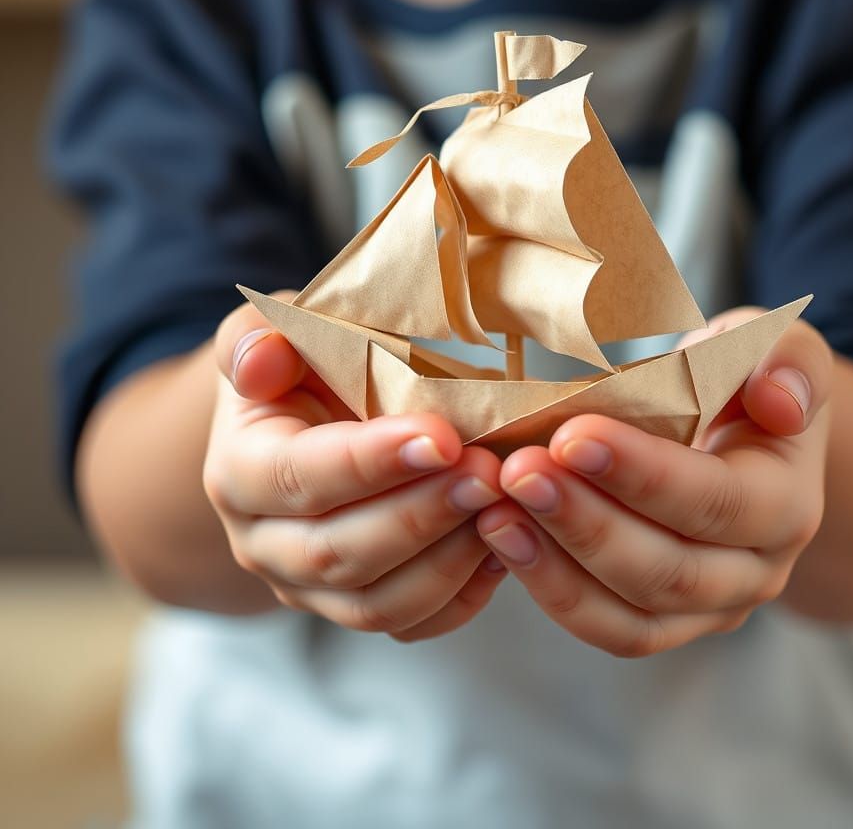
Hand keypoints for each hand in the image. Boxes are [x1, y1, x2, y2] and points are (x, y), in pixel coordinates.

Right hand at [203, 295, 506, 639]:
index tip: (442, 438)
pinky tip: (503, 544)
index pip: (298, 478)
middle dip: (420, 515)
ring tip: (503, 506)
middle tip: (489, 473)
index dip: (369, 464)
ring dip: (448, 560)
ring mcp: (309, 588)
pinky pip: (413, 625)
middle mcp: (264, 544)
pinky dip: (463, 595)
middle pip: (338, 553)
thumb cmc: (301, 372)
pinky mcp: (358, 607)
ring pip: (377, 604)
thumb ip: (257, 339)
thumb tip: (261, 360)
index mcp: (239, 472)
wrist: (305, 424)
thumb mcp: (275, 338)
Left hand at [476, 309, 831, 656]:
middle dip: (585, 522)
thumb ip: (788, 360)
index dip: (643, 475)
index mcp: (787, 503)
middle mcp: (756, 572)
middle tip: (516, 472)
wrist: (740, 443)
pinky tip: (501, 535)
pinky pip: (607, 626)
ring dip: (556, 564)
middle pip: (670, 570)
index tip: (570, 435)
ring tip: (495, 511)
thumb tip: (780, 401)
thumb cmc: (743, 385)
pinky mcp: (662, 621)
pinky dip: (550, 588)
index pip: (716, 501)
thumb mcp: (774, 347)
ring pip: (632, 613)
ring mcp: (709, 608)